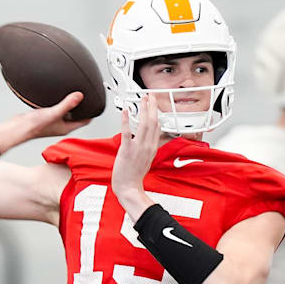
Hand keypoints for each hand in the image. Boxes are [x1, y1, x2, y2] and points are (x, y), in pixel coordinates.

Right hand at [26, 92, 91, 137]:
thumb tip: (79, 96)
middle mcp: (61, 125)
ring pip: (66, 112)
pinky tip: (57, 96)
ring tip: (72, 94)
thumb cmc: (34, 126)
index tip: (95, 104)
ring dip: (70, 104)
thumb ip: (67, 105)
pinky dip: (59, 102)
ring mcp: (54, 121)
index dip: (91, 112)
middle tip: (85, 96)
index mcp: (67, 127)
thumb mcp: (54, 113)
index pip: (85, 120)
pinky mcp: (46, 116)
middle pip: (76, 115)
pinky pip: (56, 108)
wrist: (19, 128)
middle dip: (81, 107)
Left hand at [111, 95, 160, 219]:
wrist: (128, 187)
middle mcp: (147, 146)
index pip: (157, 127)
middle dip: (152, 106)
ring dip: (143, 109)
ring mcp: (138, 148)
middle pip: (153, 122)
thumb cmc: (134, 176)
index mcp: (152, 148)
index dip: (156, 113)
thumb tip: (148, 138)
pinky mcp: (127, 150)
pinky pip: (127, 132)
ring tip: (142, 99)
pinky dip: (127, 120)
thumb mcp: (147, 159)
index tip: (154, 104)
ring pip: (144, 124)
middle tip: (151, 95)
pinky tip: (127, 111)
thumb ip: (148, 147)